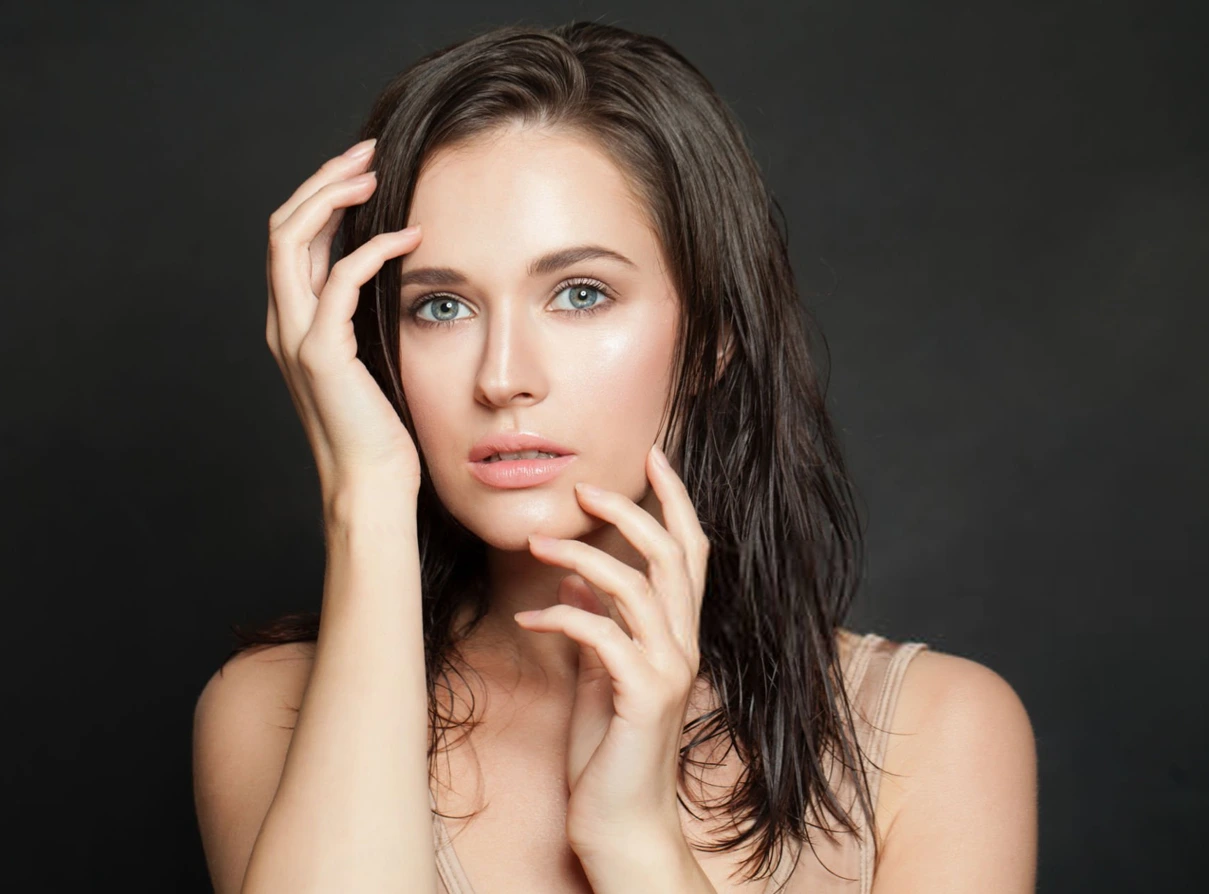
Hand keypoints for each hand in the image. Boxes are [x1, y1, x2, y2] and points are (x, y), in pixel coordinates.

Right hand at [265, 138, 423, 497]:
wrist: (371, 482)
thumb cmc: (381, 427)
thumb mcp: (371, 357)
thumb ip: (364, 315)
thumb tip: (388, 268)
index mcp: (293, 322)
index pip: (291, 239)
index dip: (320, 196)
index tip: (361, 168)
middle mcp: (284, 323)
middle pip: (283, 226)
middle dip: (322, 180)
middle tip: (366, 152)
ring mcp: (296, 337)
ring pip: (293, 240)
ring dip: (333, 197)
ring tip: (374, 173)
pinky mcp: (321, 354)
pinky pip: (339, 281)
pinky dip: (372, 249)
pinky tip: (410, 237)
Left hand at [514, 443, 708, 855]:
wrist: (622, 825)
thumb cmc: (611, 753)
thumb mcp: (600, 676)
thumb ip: (597, 625)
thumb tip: (575, 578)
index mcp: (677, 635)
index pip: (691, 553)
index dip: (677, 501)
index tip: (655, 456)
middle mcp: (684, 645)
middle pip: (673, 555)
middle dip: (631, 510)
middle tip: (585, 487)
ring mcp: (669, 669)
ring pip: (637, 586)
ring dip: (583, 556)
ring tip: (536, 545)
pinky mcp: (644, 695)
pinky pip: (602, 634)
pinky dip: (562, 617)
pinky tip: (528, 620)